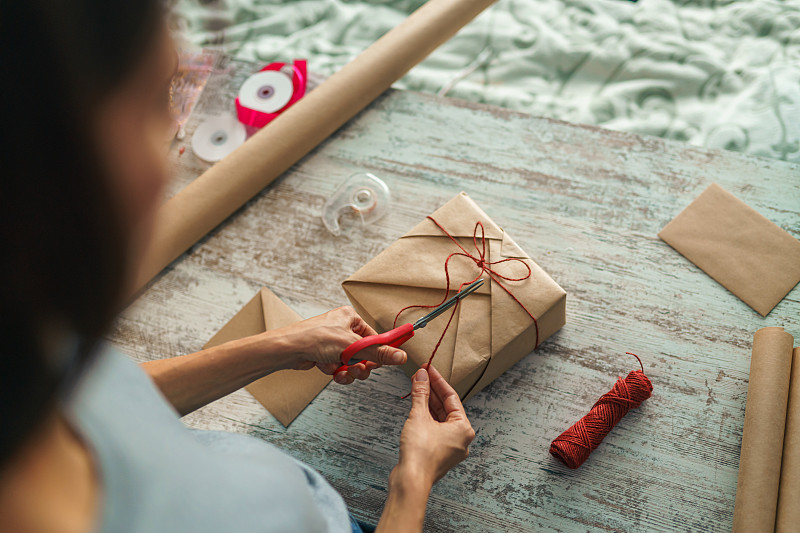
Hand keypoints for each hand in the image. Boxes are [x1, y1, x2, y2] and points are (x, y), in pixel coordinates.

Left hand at [272, 306, 406, 384]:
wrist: (288, 349)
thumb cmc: (314, 338)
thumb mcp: (352, 346)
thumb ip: (378, 353)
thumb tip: (400, 356)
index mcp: (351, 318)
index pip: (375, 337)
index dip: (379, 352)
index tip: (386, 362)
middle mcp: (343, 329)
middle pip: (364, 353)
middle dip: (360, 365)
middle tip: (358, 370)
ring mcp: (334, 343)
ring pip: (352, 363)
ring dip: (348, 371)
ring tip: (341, 371)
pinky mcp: (326, 356)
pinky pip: (340, 368)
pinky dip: (336, 372)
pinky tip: (327, 369)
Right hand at [395, 365, 474, 485]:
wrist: (411, 480)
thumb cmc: (420, 453)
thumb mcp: (419, 416)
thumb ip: (421, 393)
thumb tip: (421, 376)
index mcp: (464, 429)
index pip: (451, 397)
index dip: (438, 380)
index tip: (428, 368)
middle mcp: (461, 438)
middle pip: (446, 408)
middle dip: (432, 391)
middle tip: (420, 376)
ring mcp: (450, 447)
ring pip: (440, 419)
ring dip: (428, 403)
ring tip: (416, 387)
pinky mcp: (438, 453)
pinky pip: (434, 429)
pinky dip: (426, 417)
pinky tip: (416, 407)